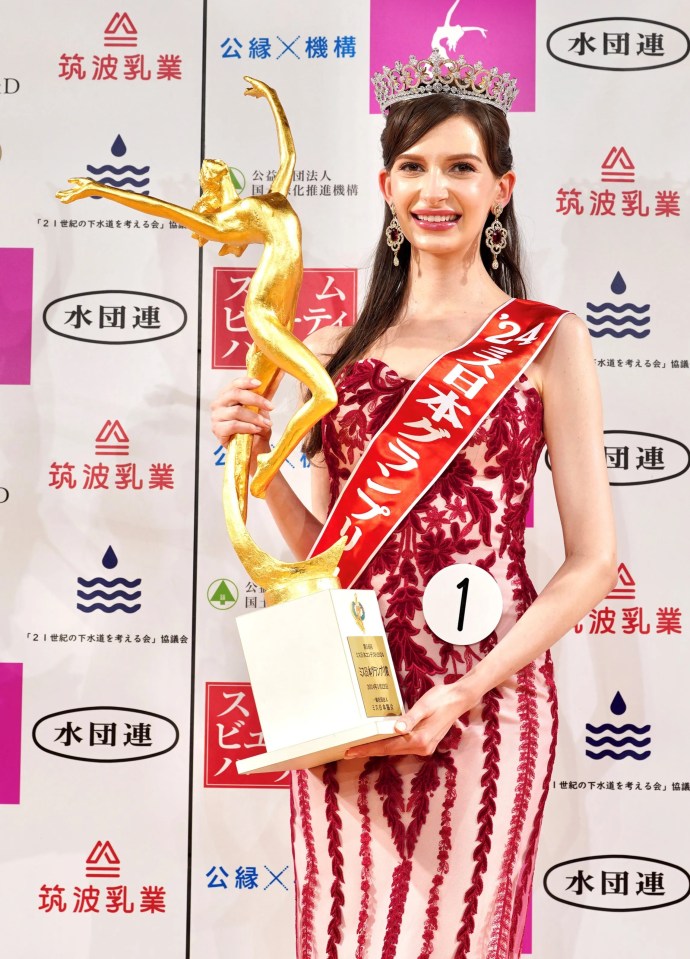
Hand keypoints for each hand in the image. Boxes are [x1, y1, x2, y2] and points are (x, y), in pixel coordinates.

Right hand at [55, 177, 97, 203]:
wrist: (95, 187)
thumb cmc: (90, 184)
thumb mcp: (80, 180)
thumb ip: (74, 180)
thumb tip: (67, 180)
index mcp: (77, 190)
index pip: (69, 192)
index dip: (63, 192)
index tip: (58, 193)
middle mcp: (76, 193)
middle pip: (68, 194)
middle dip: (62, 195)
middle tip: (55, 195)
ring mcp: (77, 195)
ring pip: (69, 197)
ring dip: (63, 198)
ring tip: (59, 199)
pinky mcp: (78, 195)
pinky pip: (71, 198)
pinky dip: (67, 199)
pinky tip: (62, 201)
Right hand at [210, 376, 272, 463]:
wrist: (252, 449)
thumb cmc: (254, 428)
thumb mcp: (261, 411)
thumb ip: (265, 397)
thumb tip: (278, 378)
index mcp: (227, 395)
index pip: (234, 384)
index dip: (246, 381)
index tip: (260, 384)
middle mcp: (219, 403)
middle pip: (235, 394)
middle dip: (256, 399)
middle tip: (271, 406)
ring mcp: (216, 417)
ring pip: (237, 411)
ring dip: (255, 417)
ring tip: (266, 423)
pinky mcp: (217, 430)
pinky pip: (233, 425)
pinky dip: (247, 427)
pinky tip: (256, 429)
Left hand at [243, 76, 273, 99]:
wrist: (269, 93)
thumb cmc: (261, 88)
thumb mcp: (254, 82)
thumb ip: (249, 79)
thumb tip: (243, 77)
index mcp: (251, 92)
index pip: (246, 93)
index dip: (245, 92)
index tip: (244, 93)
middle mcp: (255, 94)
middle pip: (250, 93)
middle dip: (249, 91)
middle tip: (247, 89)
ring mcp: (259, 94)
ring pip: (255, 94)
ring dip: (253, 92)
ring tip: (253, 91)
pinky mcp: (263, 94)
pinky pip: (260, 94)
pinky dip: (259, 93)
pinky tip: (260, 92)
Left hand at [344, 679, 479, 758]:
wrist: (459, 699)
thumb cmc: (441, 699)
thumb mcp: (424, 705)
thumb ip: (410, 718)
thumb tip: (395, 729)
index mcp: (420, 739)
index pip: (388, 746)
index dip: (368, 749)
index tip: (352, 751)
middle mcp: (422, 747)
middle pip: (390, 750)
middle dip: (369, 751)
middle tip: (349, 751)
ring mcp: (425, 747)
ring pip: (396, 749)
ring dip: (378, 748)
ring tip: (360, 747)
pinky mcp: (425, 742)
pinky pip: (403, 746)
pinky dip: (390, 745)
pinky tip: (380, 741)